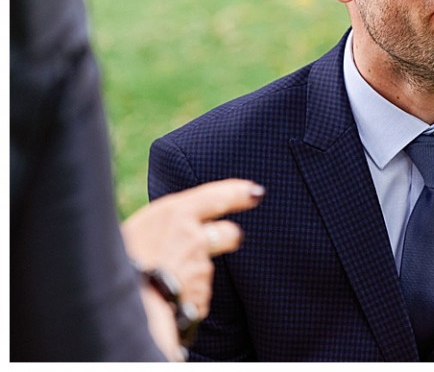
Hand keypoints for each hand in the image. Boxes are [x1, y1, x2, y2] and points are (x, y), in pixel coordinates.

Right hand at [121, 179, 263, 317]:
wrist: (119, 305)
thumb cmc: (114, 266)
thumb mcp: (130, 235)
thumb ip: (158, 232)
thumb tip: (164, 235)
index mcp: (173, 215)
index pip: (215, 197)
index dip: (236, 193)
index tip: (255, 193)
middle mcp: (194, 239)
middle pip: (229, 233)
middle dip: (227, 237)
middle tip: (217, 240)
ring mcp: (200, 269)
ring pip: (204, 271)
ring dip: (190, 276)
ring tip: (158, 283)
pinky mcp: (200, 296)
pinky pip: (194, 297)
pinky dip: (184, 299)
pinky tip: (161, 302)